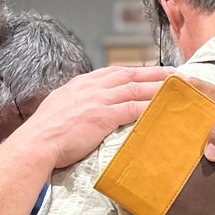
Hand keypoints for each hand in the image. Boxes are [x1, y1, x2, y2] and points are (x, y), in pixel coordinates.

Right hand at [17, 66, 175, 168]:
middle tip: (174, 74)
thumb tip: (84, 110)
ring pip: (135, 89)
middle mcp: (91, 87)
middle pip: (129, 75)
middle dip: (154, 73)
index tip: (150, 71)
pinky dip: (150, 106)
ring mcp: (98, 100)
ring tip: (177, 89)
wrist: (36, 143)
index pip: (113, 72)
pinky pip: (133, 108)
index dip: (135, 71)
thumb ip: (75, 104)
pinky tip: (164, 108)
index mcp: (80, 84)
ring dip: (158, 88)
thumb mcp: (59, 109)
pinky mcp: (103, 116)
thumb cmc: (44, 134)